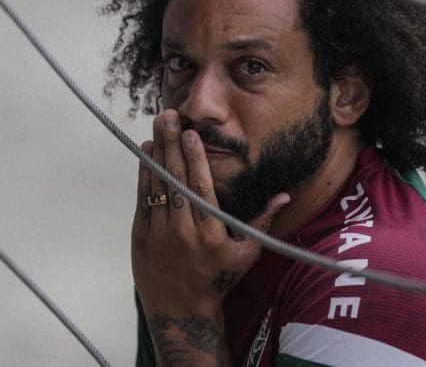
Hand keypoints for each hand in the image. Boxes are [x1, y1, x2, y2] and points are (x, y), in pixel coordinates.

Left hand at [131, 109, 288, 364]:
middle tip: (169, 115)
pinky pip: (143, 198)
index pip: (202, 189)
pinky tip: (147, 151)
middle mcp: (183, 233)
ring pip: (156, 186)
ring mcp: (159, 235)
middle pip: (176, 180)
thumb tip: (284, 195)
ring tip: (157, 125)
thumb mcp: (247, 254)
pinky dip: (145, 173)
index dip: (195, 159)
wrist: (181, 311)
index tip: (191, 134)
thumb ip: (262, 221)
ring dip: (156, 153)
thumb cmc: (219, 279)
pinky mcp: (141, 237)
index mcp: (211, 235)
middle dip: (172, 145)